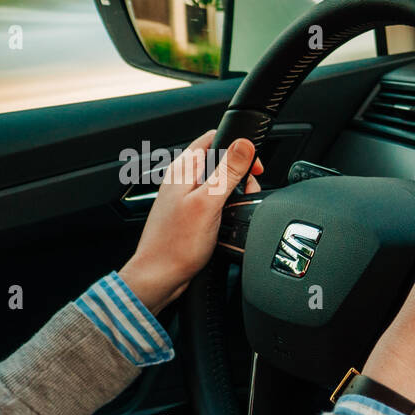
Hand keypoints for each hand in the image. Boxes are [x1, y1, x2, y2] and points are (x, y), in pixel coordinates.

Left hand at [119, 131, 263, 312]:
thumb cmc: (176, 244)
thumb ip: (227, 172)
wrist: (160, 276)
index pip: (214, 138)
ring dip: (236, 192)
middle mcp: (183, 179)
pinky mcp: (192, 214)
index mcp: (183, 169)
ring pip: (220, 182)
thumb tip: (244, 145)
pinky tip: (229, 221)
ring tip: (237, 210)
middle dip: (241, 174)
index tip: (254, 165)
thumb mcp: (208, 203)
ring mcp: (187, 197)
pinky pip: (216, 201)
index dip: (238, 146)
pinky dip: (228, 207)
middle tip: (247, 194)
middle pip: (221, 160)